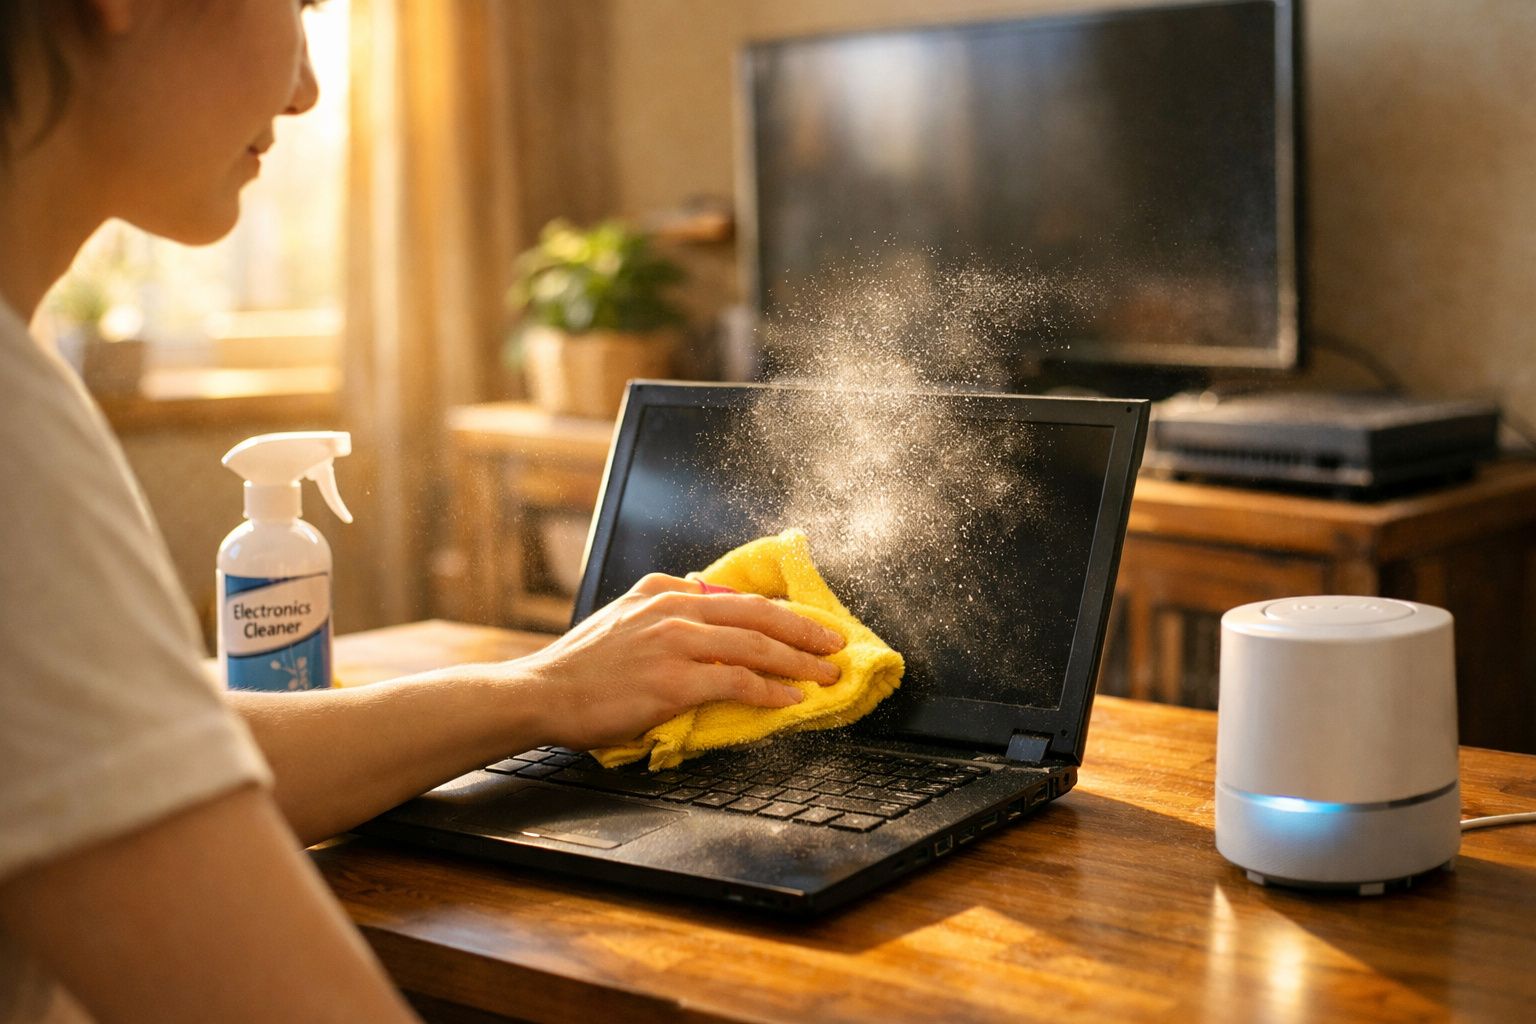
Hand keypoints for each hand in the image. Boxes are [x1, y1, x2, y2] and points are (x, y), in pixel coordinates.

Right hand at [519, 573, 845, 748]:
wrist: (542, 694)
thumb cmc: (581, 666)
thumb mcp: (623, 617)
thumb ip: (664, 608)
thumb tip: (704, 600)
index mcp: (664, 591)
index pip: (739, 598)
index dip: (782, 613)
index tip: (811, 626)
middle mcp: (674, 609)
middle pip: (758, 616)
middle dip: (806, 632)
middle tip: (836, 645)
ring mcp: (675, 644)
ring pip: (755, 647)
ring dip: (800, 662)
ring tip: (827, 675)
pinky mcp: (674, 682)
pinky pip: (738, 683)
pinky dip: (771, 691)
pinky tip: (792, 700)